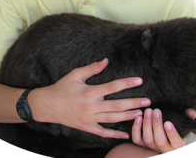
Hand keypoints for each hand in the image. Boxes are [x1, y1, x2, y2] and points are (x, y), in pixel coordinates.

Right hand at [28, 58, 150, 138]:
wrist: (47, 106)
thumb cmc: (62, 88)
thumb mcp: (75, 75)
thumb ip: (92, 69)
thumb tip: (106, 61)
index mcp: (89, 92)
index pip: (112, 87)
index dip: (127, 83)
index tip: (139, 81)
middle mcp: (91, 107)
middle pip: (117, 105)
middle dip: (134, 103)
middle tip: (148, 101)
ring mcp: (90, 119)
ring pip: (113, 119)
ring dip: (128, 117)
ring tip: (142, 114)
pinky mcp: (87, 127)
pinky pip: (103, 132)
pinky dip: (115, 134)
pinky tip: (126, 134)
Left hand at [131, 108, 195, 157]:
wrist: (161, 135)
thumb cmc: (174, 128)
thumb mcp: (182, 125)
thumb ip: (187, 117)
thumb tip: (192, 112)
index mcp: (177, 145)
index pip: (176, 143)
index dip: (172, 134)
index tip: (168, 122)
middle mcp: (165, 149)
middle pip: (160, 141)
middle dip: (157, 125)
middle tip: (156, 110)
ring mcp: (152, 149)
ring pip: (148, 139)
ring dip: (147, 124)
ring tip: (148, 111)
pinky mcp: (142, 146)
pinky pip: (137, 140)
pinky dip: (136, 129)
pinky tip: (138, 117)